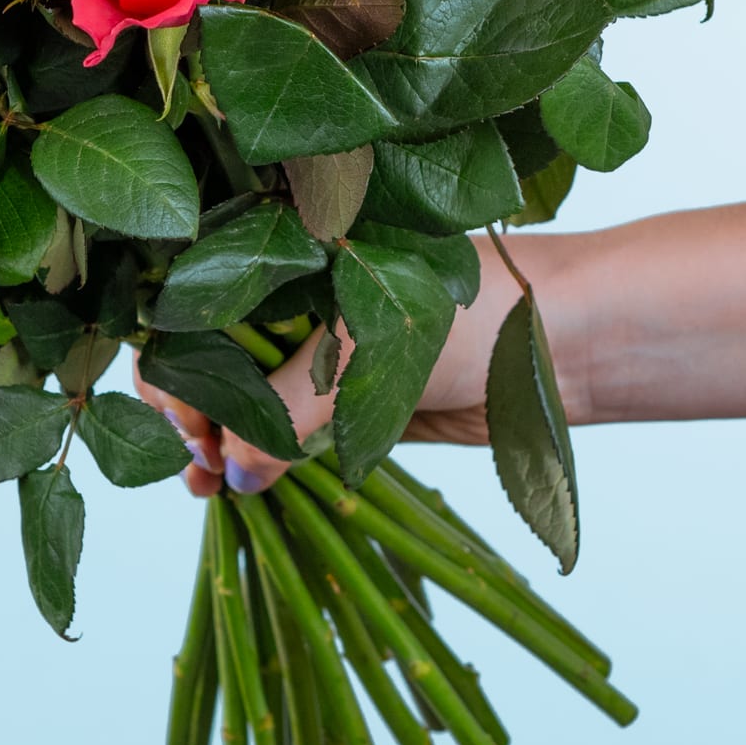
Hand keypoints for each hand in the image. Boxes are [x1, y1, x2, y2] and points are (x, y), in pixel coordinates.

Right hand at [135, 233, 547, 495]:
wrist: (571, 342)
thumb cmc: (472, 312)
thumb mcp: (363, 351)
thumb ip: (288, 408)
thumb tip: (227, 469)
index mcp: (287, 255)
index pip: (192, 302)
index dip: (174, 362)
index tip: (187, 417)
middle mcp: (293, 300)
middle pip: (206, 356)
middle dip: (187, 410)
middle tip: (197, 458)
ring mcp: (319, 355)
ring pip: (240, 401)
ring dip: (214, 444)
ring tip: (202, 485)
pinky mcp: (349, 404)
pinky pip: (283, 436)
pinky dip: (255, 462)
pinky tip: (231, 490)